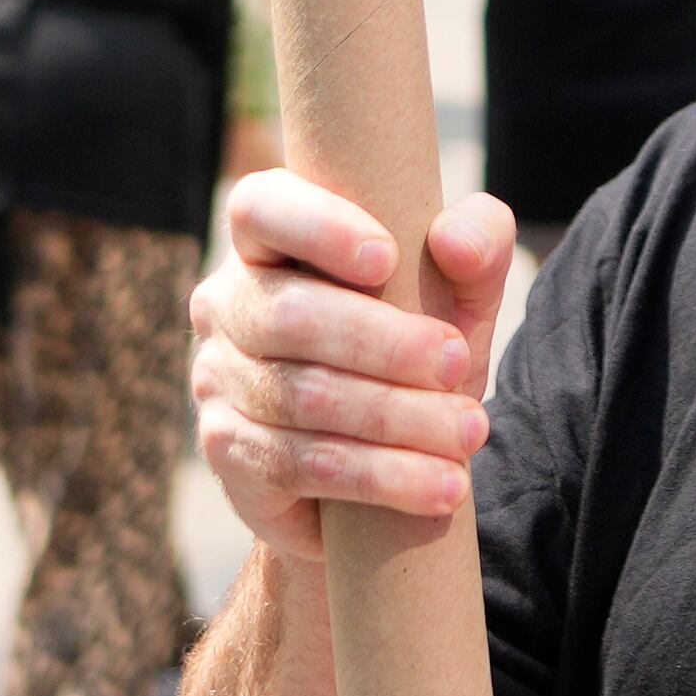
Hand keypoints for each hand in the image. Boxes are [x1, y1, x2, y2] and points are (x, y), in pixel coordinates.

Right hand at [193, 173, 513, 562]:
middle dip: (384, 343)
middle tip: (457, 364)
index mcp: (266, 240)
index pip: (261, 209)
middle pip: (290, 315)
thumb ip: (479, 242)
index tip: (387, 258)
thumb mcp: (459, 292)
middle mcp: (227, 303)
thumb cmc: (414, 349)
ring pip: (301, 396)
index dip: (317, 228)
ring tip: (468, 432)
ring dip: (397, 417)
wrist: (377, 467)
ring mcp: (217, 379)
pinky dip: (380, 476)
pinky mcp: (229, 451)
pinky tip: (440, 486)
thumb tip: (456, 243)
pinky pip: (299, 464)